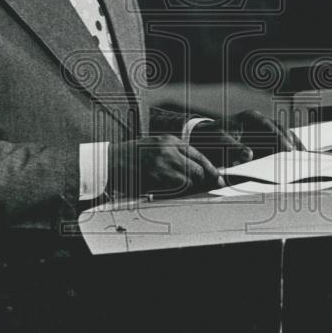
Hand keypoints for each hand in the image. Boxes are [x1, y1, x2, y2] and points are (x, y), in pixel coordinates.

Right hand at [107, 135, 223, 197]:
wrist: (112, 160)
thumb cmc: (134, 155)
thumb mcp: (157, 146)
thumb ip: (176, 154)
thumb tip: (198, 170)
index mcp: (170, 141)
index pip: (198, 156)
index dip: (211, 169)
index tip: (219, 178)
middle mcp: (168, 150)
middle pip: (197, 170)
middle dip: (201, 181)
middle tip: (201, 187)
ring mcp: (162, 164)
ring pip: (187, 181)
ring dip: (185, 187)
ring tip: (173, 185)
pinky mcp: (155, 177)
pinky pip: (174, 189)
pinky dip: (174, 192)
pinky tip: (164, 188)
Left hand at [190, 110, 301, 167]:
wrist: (204, 138)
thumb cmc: (211, 137)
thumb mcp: (218, 141)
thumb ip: (232, 147)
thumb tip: (249, 155)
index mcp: (250, 117)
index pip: (269, 126)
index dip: (280, 138)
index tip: (288, 149)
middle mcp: (260, 122)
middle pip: (281, 130)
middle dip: (293, 142)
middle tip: (303, 156)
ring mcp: (264, 131)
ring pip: (284, 136)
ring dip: (294, 147)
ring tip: (305, 160)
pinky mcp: (264, 141)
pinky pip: (279, 145)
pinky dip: (287, 152)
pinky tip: (294, 162)